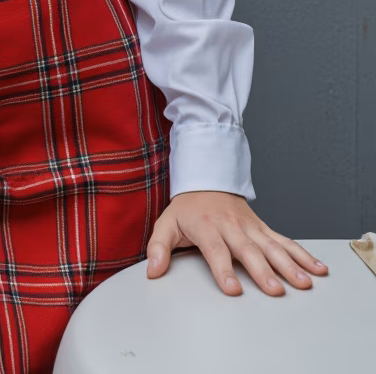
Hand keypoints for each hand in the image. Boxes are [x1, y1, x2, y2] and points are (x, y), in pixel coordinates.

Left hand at [145, 191, 328, 295]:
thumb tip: (153, 270)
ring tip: (304, 282)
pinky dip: (302, 254)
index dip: (223, 270)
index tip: (232, 289)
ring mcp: (251, 226)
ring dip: (290, 264)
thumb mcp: (167, 223)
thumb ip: (158, 247)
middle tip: (275, 290)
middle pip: (249, 250)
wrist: (207, 179)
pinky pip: (285, 241)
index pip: (216, 250)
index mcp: (207, 226)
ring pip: (273, 246)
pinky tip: (316, 268)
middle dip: (263, 271)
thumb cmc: (188, 207)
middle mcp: (232, 226)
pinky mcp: (263, 227)